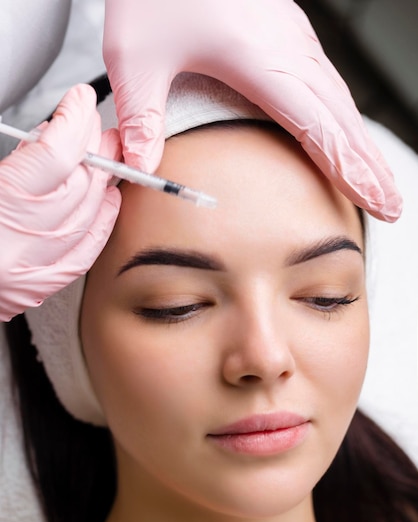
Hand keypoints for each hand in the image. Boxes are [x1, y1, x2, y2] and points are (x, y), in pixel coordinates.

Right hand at [0, 84, 121, 320]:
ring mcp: (29, 270)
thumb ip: (11, 160)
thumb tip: (44, 137)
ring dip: (101, 180)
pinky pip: (83, 253)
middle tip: (95, 124)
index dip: (75, 122)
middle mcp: (16, 244)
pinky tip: (107, 202)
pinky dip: (100, 223)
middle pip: (78, 185)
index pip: (56, 157)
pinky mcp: (35, 287)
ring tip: (105, 155)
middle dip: (92, 146)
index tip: (79, 101)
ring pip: (87, 217)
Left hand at [103, 0, 400, 221]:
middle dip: (370, 167)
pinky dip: (342, 119)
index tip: (376, 203)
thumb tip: (142, 167)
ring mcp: (292, 40)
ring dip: (361, 145)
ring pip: (340, 101)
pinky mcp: (286, 34)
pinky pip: (326, 84)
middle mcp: (288, 51)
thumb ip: (142, 117)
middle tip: (390, 206)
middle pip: (342, 120)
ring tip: (378, 181)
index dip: (349, 171)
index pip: (318, 128)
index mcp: (260, 60)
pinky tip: (343, 135)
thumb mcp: (134, 55)